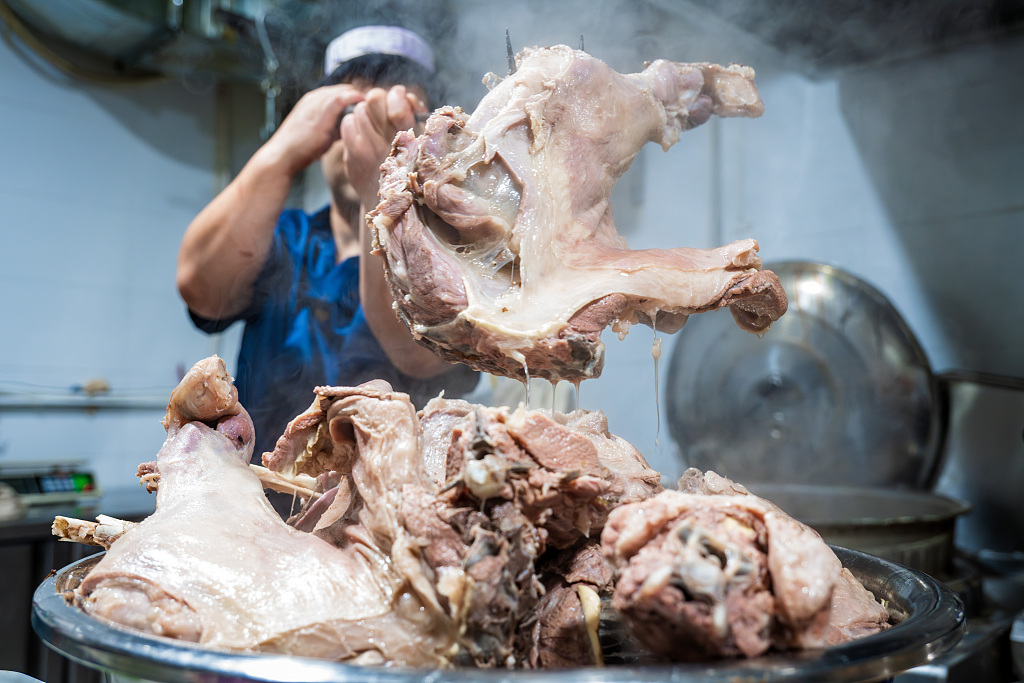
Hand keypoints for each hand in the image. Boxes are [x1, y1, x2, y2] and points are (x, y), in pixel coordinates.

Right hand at [262, 83, 366, 175]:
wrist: (283, 156)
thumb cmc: (302, 149)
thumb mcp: (321, 134)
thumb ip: (336, 128)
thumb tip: (353, 129)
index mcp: (313, 101)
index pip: (339, 91)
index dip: (355, 97)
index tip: (368, 107)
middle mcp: (314, 98)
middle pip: (344, 88)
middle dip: (360, 96)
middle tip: (376, 105)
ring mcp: (316, 103)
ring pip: (344, 91)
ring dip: (360, 97)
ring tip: (374, 105)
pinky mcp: (319, 113)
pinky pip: (341, 99)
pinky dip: (354, 99)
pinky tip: (364, 105)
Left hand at [341, 84, 426, 207]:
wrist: (392, 204)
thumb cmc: (410, 169)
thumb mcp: (421, 144)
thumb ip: (414, 117)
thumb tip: (403, 96)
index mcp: (407, 137)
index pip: (395, 100)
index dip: (397, 96)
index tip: (399, 103)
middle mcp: (385, 141)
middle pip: (374, 98)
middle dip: (379, 100)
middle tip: (383, 111)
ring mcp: (365, 148)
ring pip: (359, 109)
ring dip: (366, 113)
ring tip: (373, 125)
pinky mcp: (352, 155)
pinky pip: (346, 124)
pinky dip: (353, 125)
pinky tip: (362, 135)